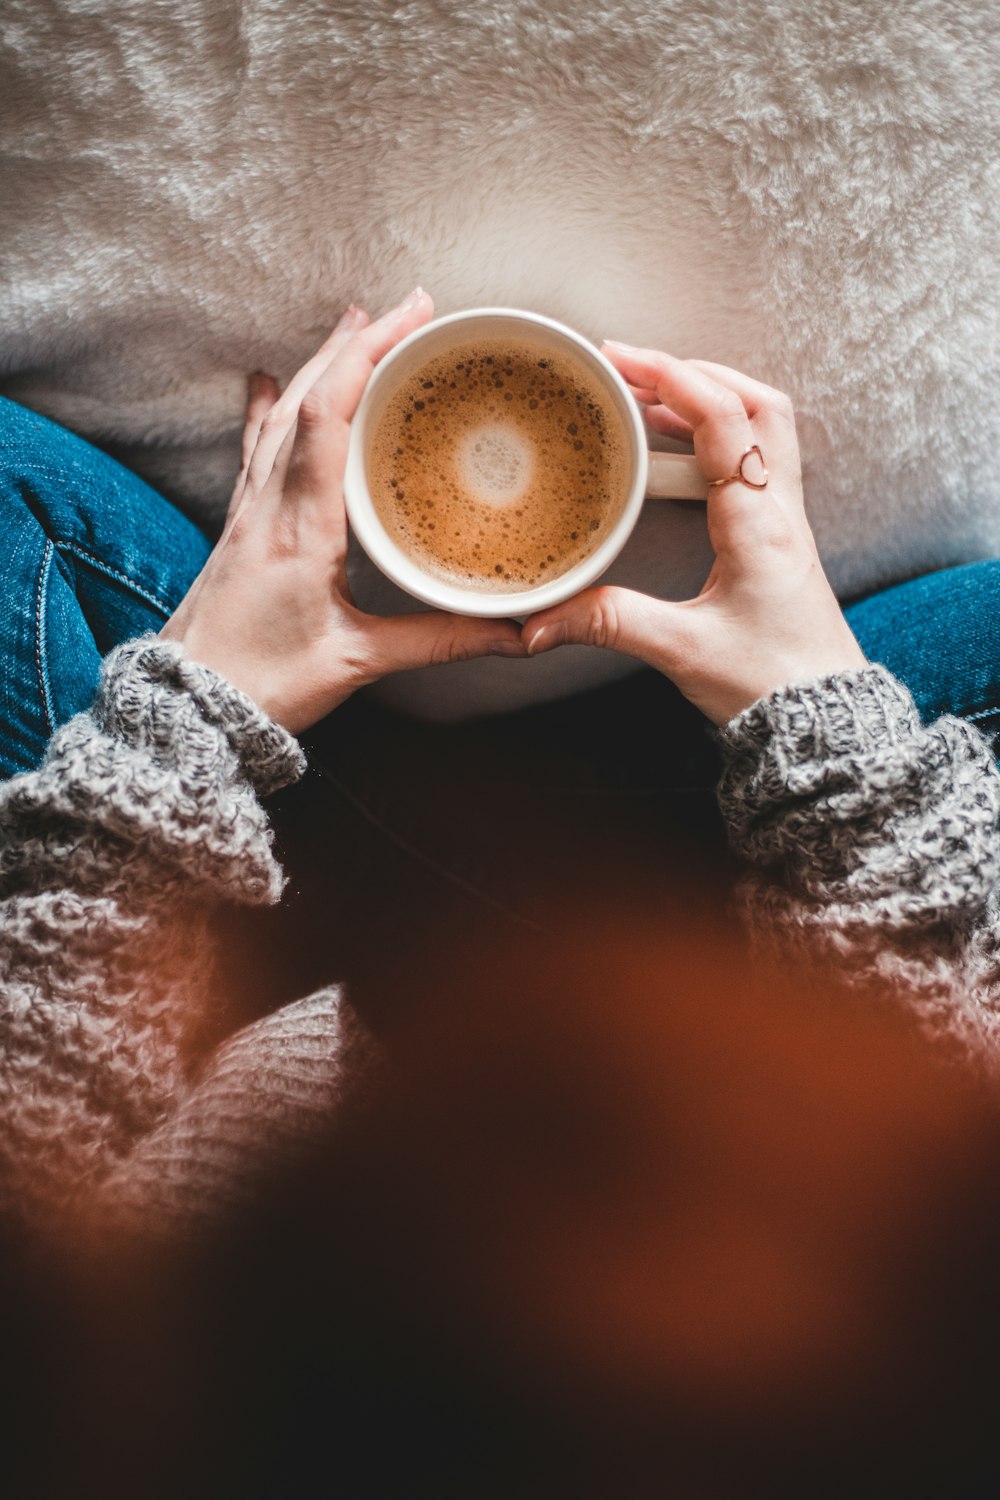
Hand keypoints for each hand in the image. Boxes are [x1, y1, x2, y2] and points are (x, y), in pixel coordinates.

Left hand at [160, 289, 524, 734]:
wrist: (186, 710)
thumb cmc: (263, 686)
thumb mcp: (359, 662)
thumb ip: (439, 641)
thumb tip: (512, 630)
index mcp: (299, 527)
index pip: (330, 414)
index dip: (371, 355)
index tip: (413, 317)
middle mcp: (267, 505)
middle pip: (306, 398)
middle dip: (357, 345)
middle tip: (405, 308)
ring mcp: (246, 512)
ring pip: (279, 415)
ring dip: (318, 365)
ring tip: (353, 325)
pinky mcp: (239, 528)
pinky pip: (254, 448)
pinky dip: (268, 408)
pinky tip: (262, 383)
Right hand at [522, 344, 865, 725]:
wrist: (825, 722)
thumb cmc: (773, 685)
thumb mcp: (683, 652)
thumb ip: (611, 625)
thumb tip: (541, 620)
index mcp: (759, 524)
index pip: (725, 419)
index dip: (673, 378)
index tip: (622, 361)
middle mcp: (780, 511)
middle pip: (757, 402)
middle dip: (695, 373)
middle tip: (635, 371)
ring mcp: (784, 522)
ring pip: (762, 428)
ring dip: (707, 402)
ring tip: (646, 402)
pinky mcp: (777, 541)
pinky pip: (751, 464)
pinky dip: (712, 442)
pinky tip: (673, 458)